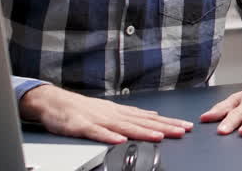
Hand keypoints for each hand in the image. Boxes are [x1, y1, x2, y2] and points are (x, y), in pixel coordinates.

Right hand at [19, 84, 192, 143]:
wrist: (55, 102)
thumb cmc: (83, 108)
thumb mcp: (112, 109)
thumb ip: (132, 114)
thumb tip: (154, 116)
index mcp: (121, 112)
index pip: (150, 119)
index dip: (168, 123)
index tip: (186, 126)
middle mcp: (114, 114)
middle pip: (142, 122)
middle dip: (164, 127)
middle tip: (182, 130)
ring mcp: (99, 119)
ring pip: (125, 126)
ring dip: (143, 131)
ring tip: (159, 136)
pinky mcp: (82, 126)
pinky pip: (97, 132)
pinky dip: (109, 136)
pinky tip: (120, 140)